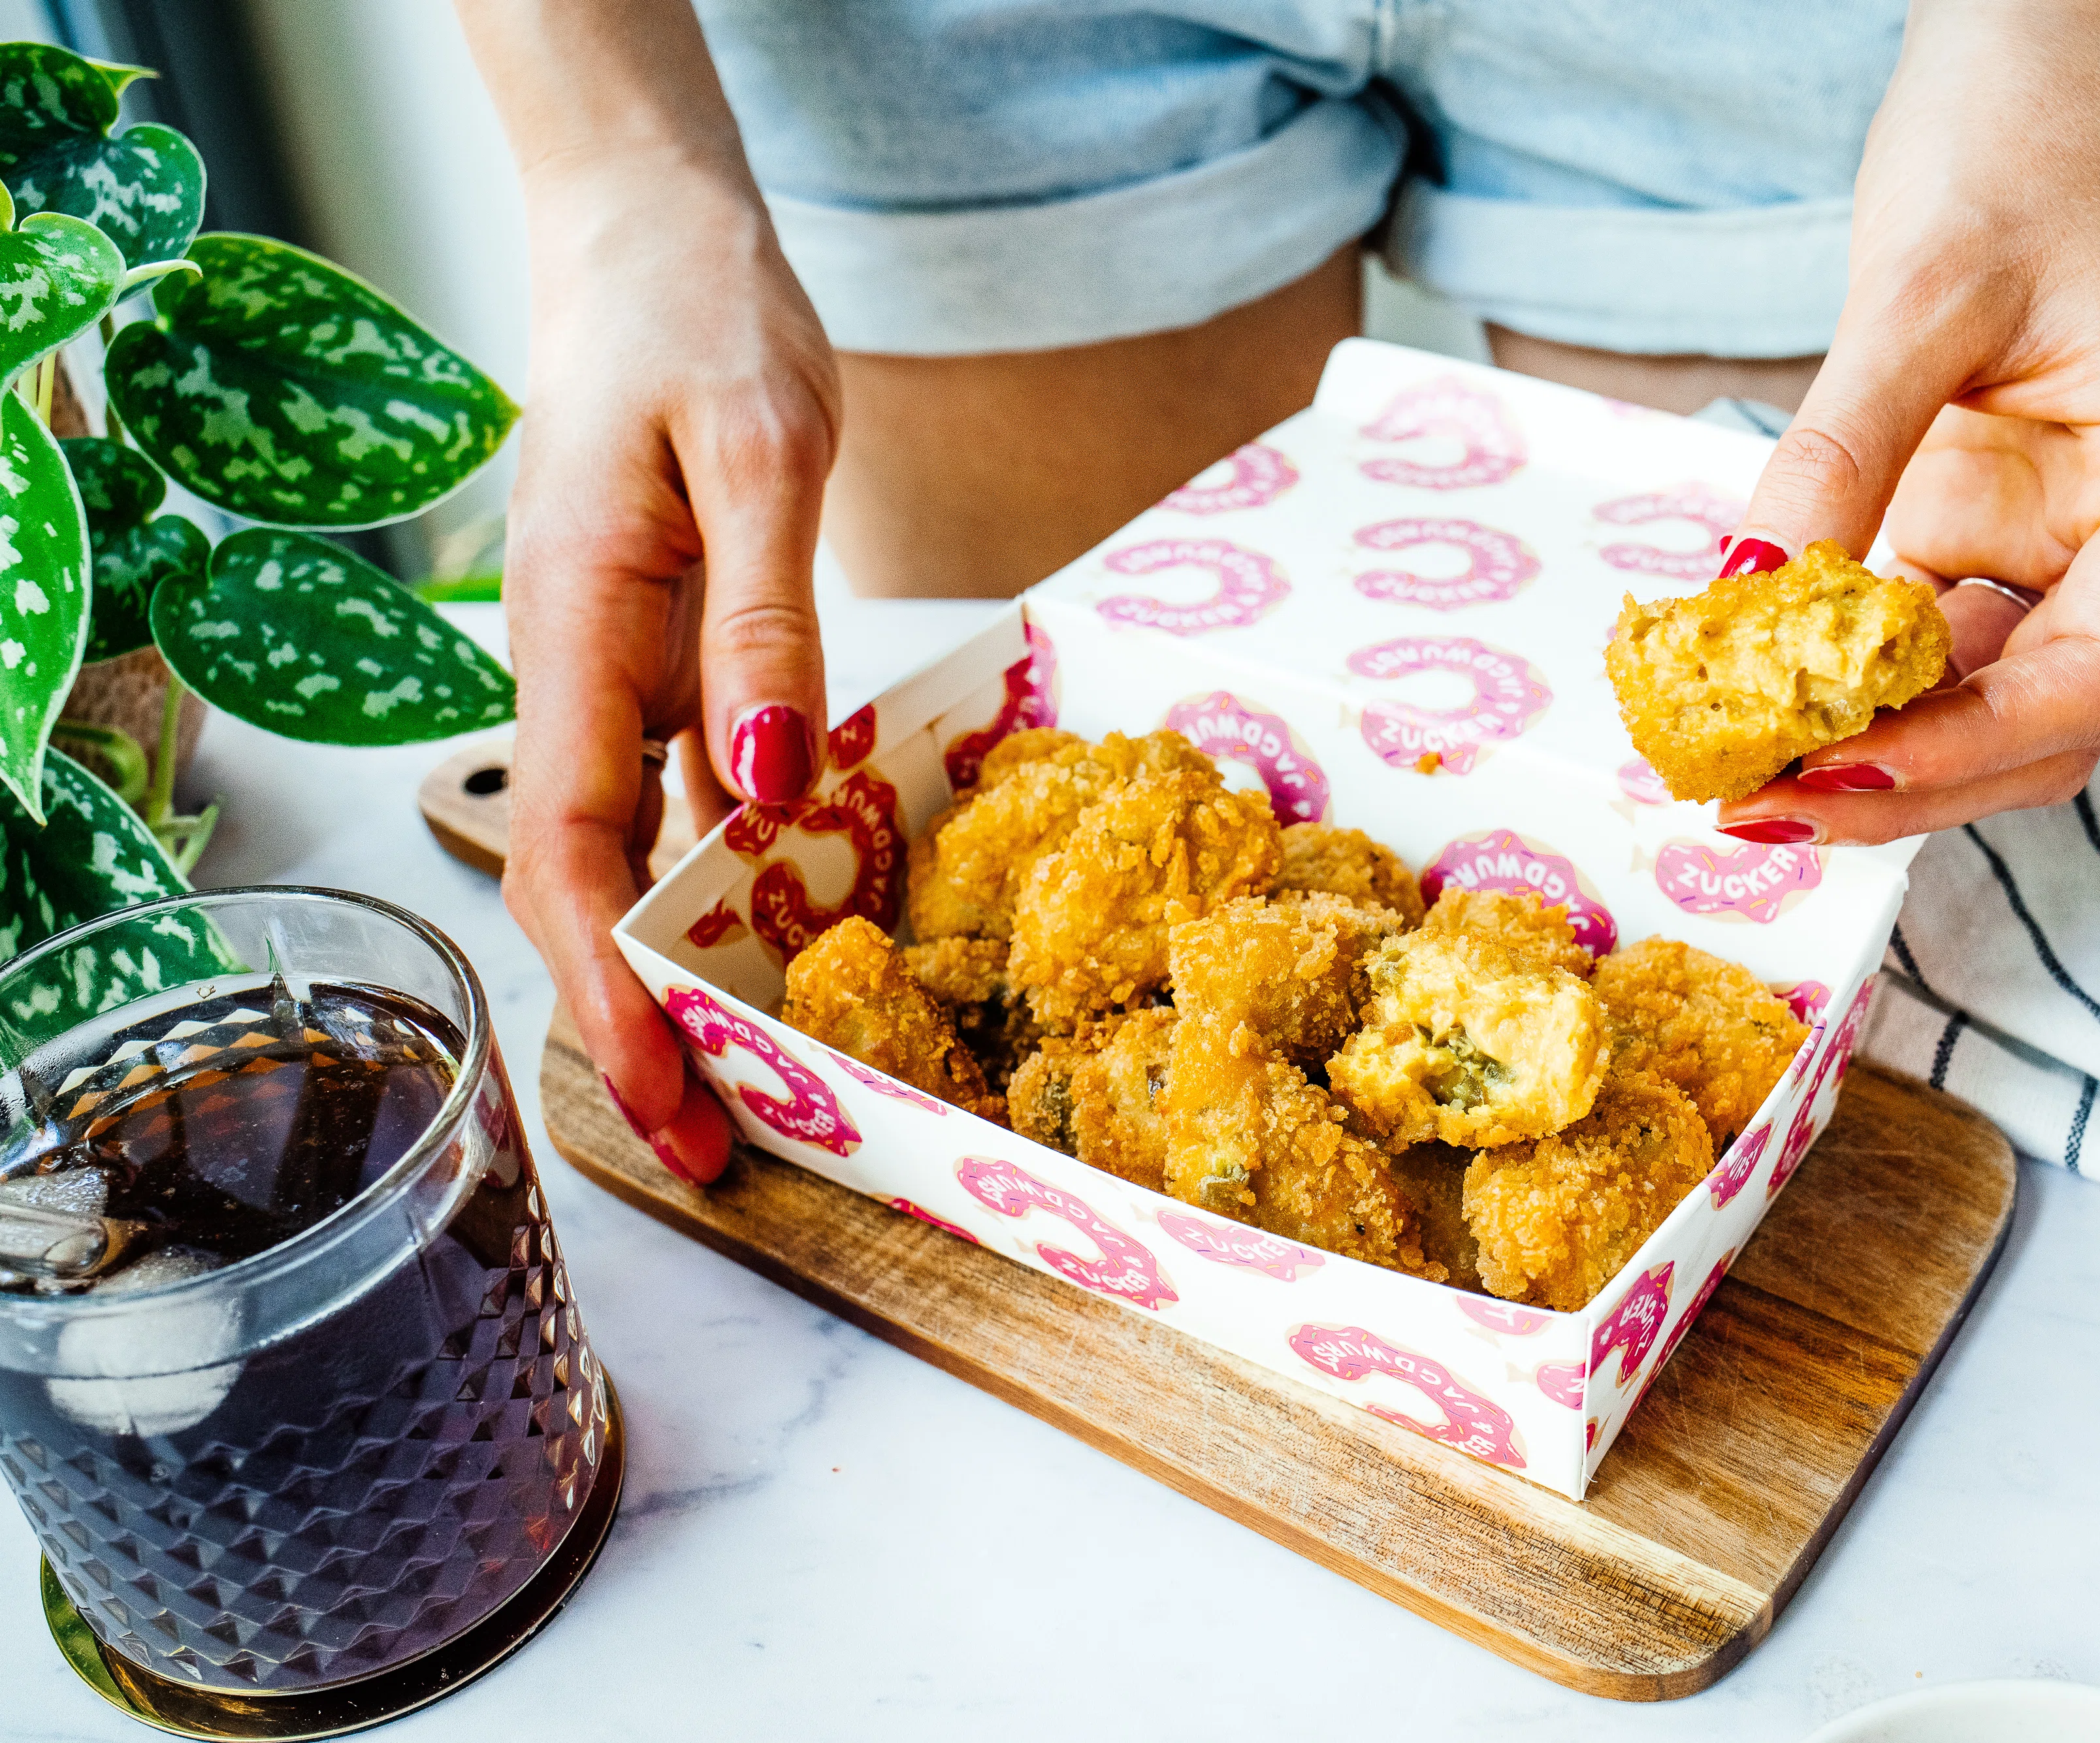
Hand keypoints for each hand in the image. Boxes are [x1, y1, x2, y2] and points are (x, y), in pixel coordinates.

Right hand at [500, 152, 839, 1182]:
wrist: (655, 242)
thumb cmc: (701, 318)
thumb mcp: (760, 451)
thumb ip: (760, 622)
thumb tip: (770, 789)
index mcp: (576, 631)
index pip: (567, 852)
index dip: (607, 989)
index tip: (665, 1091)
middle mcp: (579, 673)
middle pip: (584, 889)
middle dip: (640, 1025)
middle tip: (726, 1150)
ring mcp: (617, 675)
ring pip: (630, 859)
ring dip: (682, 977)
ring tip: (761, 1088)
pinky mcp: (664, 663)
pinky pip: (684, 799)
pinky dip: (727, 885)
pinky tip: (788, 940)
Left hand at [1716, 0, 2099, 844]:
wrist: (2028, 80)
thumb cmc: (2016, 152)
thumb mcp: (1919, 294)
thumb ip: (1842, 453)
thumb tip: (1751, 604)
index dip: (1972, 747)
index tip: (1838, 771)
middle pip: (2045, 718)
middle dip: (1909, 776)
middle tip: (1759, 802)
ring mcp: (2068, 538)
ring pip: (1986, 701)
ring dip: (1873, 745)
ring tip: (1742, 768)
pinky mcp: (1993, 528)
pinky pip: (1930, 642)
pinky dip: (1851, 680)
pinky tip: (1761, 698)